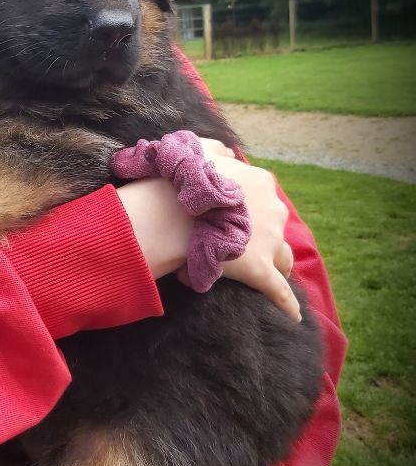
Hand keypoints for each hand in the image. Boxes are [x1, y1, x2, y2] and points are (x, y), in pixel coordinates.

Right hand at [116, 138, 298, 321]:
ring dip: (277, 264)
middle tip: (245, 244)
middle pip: (277, 227)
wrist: (174, 211)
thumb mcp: (200, 149)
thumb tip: (230, 152)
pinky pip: (280, 292)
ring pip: (283, 258)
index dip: (251, 209)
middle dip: (265, 236)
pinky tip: (291, 316)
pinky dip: (287, 304)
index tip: (237, 217)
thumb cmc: (184, 178)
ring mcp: (270, 241)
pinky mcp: (261, 271)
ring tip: (267, 274)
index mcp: (260, 182)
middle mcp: (273, 209)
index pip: (265, 198)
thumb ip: (218, 149)